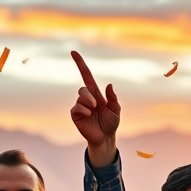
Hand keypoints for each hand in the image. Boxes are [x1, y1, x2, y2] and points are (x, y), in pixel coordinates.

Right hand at [70, 51, 120, 166]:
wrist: (105, 137)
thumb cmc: (111, 123)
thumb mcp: (116, 110)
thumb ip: (113, 98)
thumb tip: (109, 85)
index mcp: (96, 94)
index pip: (86, 75)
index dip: (80, 64)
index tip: (73, 52)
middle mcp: (86, 98)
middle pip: (82, 88)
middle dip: (89, 96)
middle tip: (96, 106)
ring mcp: (80, 106)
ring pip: (80, 98)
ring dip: (88, 104)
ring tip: (93, 113)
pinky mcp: (75, 115)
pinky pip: (76, 108)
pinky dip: (83, 111)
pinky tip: (88, 116)